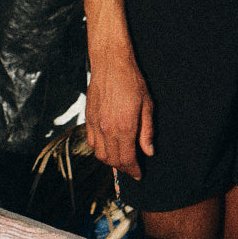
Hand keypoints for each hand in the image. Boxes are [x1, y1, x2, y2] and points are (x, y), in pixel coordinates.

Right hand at [85, 48, 153, 179]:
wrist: (111, 63)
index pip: (126, 159)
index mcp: (124, 126)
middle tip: (132, 168)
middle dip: (123, 168)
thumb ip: (147, 131)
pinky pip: (91, 142)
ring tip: (121, 159)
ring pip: (100, 154)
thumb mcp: (147, 105)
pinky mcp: (88, 117)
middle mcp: (107, 128)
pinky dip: (99, 149)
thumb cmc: (131, 81)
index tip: (138, 174)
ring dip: (110, 160)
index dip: (133, 170)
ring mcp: (95, 123)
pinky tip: (108, 145)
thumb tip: (149, 151)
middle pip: (112, 160)